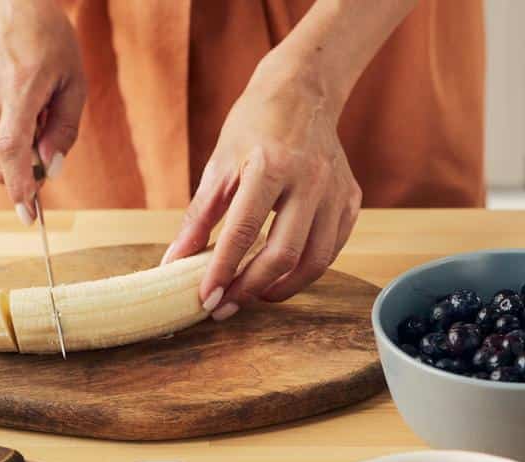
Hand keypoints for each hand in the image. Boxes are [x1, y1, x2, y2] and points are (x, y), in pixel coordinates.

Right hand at [0, 0, 83, 222]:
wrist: (5, 5)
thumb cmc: (48, 41)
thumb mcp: (73, 82)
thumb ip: (64, 129)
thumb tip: (52, 169)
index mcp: (17, 88)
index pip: (11, 149)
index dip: (20, 186)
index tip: (28, 214)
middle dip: (24, 174)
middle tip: (47, 158)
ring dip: (14, 149)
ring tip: (28, 111)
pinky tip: (10, 106)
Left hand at [162, 60, 361, 320]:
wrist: (303, 92)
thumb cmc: (253, 126)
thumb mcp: (218, 165)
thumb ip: (198, 218)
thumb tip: (174, 263)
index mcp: (271, 165)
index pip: (244, 232)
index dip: (223, 270)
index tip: (206, 298)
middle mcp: (310, 179)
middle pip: (284, 254)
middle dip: (251, 288)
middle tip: (227, 306)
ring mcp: (336, 191)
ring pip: (316, 260)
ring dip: (283, 287)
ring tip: (255, 295)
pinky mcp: (351, 199)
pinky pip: (332, 248)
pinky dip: (307, 268)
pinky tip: (283, 273)